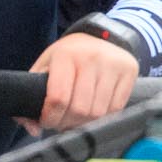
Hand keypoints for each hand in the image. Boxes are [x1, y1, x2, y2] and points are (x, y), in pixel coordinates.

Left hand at [23, 31, 140, 135]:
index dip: (50, 117)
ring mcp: (112, 65)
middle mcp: (91, 58)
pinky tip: (93, 111)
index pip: (58, 98)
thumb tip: (32, 128)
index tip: (47, 121)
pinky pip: (115, 109)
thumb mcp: (47, 64)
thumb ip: (33, 94)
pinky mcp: (129, 72)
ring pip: (98, 113)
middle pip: (80, 109)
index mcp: (66, 55)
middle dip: (67, 123)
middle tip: (61, 122)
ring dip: (84, 123)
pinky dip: (102, 118)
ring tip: (76, 118)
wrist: (102, 34)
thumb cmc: (70, 54)